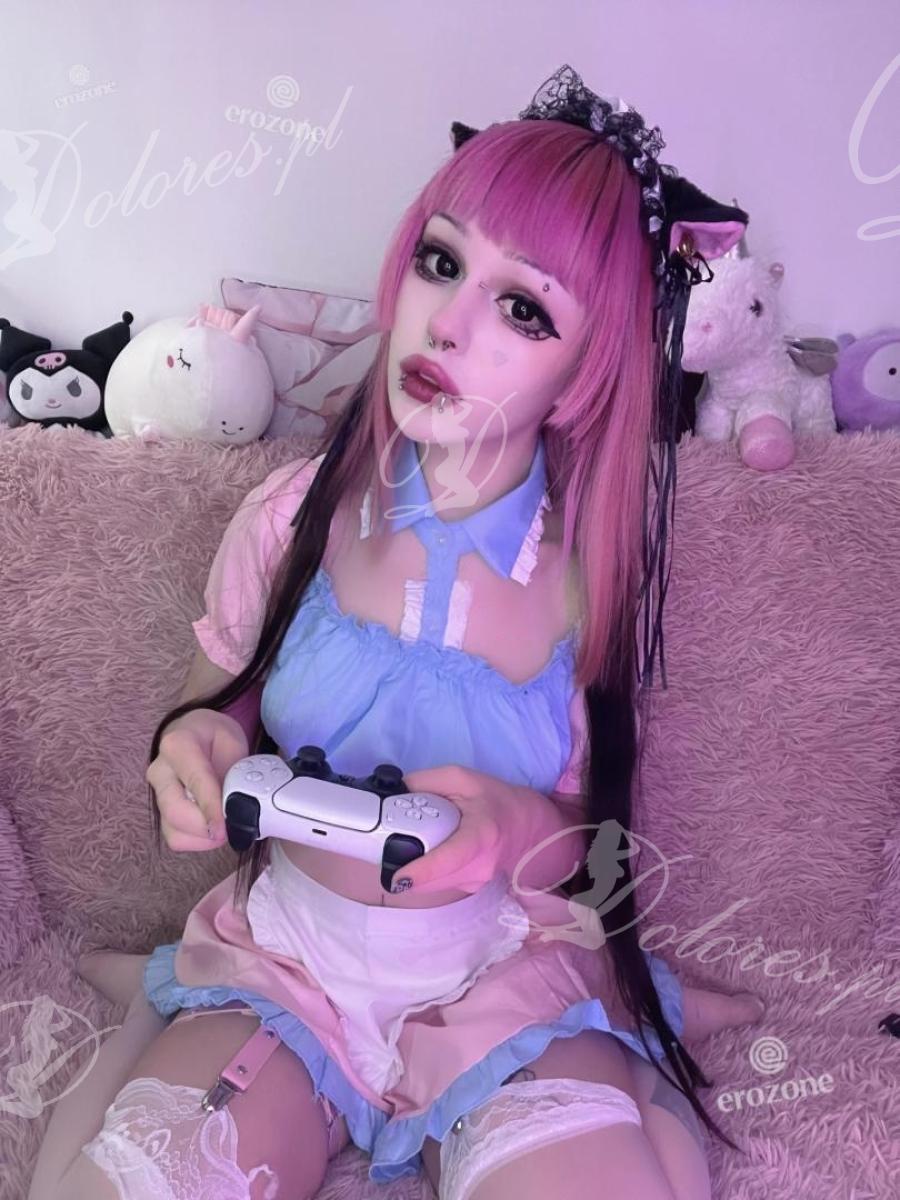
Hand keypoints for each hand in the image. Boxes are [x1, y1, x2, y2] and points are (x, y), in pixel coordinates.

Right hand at [146, 709, 247, 851]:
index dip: (210, 807)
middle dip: (206, 828)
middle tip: (232, 828)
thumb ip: (235, 772)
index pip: (195, 781)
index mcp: (178, 745)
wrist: (194, 734)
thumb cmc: (214, 738)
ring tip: (225, 825)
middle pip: (176, 812)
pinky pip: (176, 837)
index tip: (223, 828)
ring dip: (203, 837)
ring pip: (173, 830)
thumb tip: (242, 805)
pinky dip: (198, 840)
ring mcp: (157, 794)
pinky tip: (213, 826)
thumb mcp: (233, 743)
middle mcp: (160, 771)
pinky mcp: (160, 812)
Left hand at [396, 765, 535, 895]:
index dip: (422, 871)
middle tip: (390, 844)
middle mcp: (480, 865)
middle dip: (405, 866)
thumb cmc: (492, 798)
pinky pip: (437, 885)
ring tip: (413, 844)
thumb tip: (390, 794)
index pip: (450, 859)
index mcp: (480, 835)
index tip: (397, 877)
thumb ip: (423, 783)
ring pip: (430, 886)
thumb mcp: (459, 778)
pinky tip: (430, 852)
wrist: (523, 823)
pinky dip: (426, 873)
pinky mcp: (471, 888)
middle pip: (431, 878)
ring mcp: (476, 881)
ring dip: (414, 871)